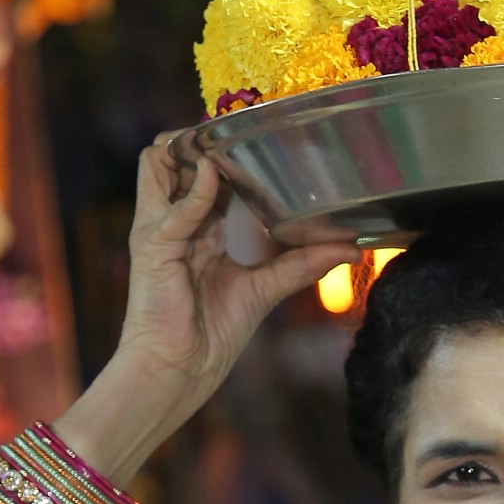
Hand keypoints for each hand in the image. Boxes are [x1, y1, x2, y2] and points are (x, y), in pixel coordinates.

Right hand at [119, 135, 354, 401]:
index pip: (205, 173)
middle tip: (240, 131)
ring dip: (187, 145)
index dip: (226, 152)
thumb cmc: (210, 337)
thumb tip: (350, 247)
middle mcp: (174, 222)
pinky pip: (174, 206)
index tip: (263, 141)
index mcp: (196, 229)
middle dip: (202, 137)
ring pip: (157, 161)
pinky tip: (219, 175)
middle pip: (176, 157)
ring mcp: (158, 230)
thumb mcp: (265, 290)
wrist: (179, 372)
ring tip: (220, 141)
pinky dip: (198, 189)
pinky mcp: (153, 246)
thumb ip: (301, 264)